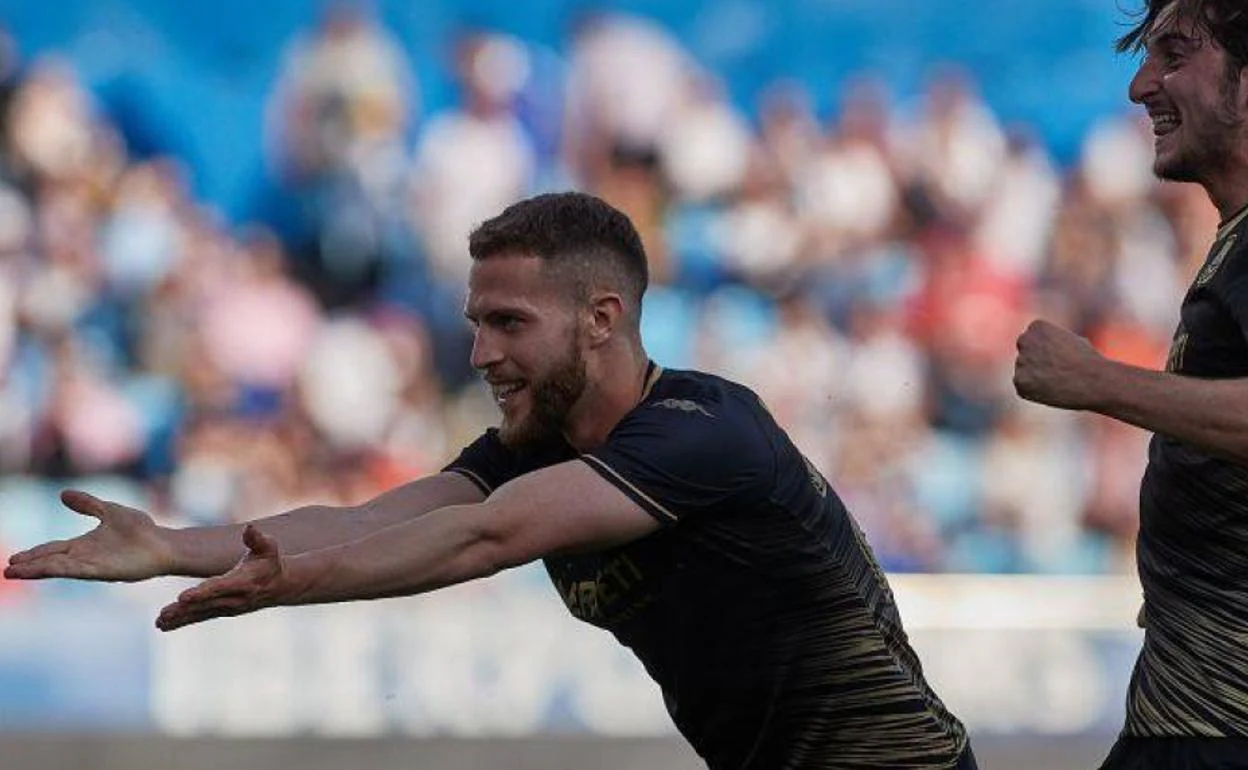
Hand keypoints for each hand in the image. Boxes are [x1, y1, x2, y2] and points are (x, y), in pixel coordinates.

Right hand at [4, 490, 175, 581]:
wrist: (164, 543)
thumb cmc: (141, 530)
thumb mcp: (109, 511)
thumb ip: (87, 504)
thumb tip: (62, 494)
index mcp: (83, 545)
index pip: (52, 550)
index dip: (33, 554)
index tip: (12, 559)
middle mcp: (84, 557)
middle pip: (49, 561)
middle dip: (28, 565)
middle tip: (6, 570)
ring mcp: (92, 565)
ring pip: (57, 568)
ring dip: (36, 570)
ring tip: (13, 572)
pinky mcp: (103, 571)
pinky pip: (76, 570)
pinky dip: (58, 569)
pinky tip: (44, 569)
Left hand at [156, 525, 292, 631]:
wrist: (281, 586)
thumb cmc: (270, 562)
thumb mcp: (268, 547)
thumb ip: (257, 539)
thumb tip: (249, 528)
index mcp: (243, 582)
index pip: (219, 588)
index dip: (201, 593)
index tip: (183, 597)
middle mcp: (235, 598)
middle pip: (205, 604)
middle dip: (185, 609)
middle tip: (164, 613)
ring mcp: (228, 607)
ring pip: (200, 614)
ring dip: (180, 618)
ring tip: (159, 622)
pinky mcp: (222, 611)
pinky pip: (200, 617)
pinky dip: (182, 621)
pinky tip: (163, 625)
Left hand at [1013, 320, 1105, 409]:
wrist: (1093, 380)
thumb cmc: (1088, 361)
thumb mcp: (1071, 340)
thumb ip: (1052, 342)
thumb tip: (1045, 351)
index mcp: (1037, 327)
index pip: (1033, 339)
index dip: (1047, 350)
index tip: (1061, 357)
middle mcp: (1024, 341)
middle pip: (1025, 353)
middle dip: (1036, 362)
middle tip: (1055, 371)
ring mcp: (1020, 361)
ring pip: (1024, 372)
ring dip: (1036, 377)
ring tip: (1058, 381)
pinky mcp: (1019, 381)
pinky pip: (1023, 388)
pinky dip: (1034, 392)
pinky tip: (1052, 390)